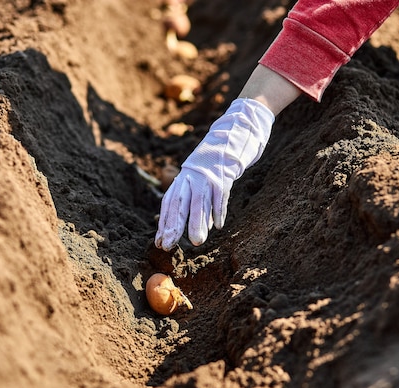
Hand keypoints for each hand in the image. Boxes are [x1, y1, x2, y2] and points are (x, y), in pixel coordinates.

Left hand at [155, 98, 274, 250]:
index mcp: (184, 177)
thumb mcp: (205, 177)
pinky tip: (218, 225)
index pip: (170, 202)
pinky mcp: (224, 171)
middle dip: (173, 225)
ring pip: (199, 200)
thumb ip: (200, 199)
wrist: (238, 130)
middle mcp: (192, 175)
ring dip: (197, 222)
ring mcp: (208, 173)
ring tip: (196, 241)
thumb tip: (200, 226)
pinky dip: (219, 209)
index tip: (160, 242)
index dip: (165, 223)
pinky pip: (220, 194)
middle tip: (168, 245)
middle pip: (179, 203)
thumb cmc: (220, 160)